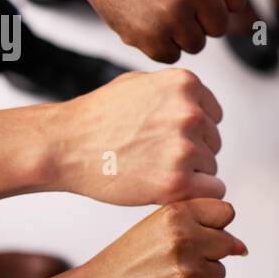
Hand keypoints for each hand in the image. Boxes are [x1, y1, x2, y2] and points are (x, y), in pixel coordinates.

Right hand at [49, 69, 224, 203]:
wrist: (65, 146)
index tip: (165, 138)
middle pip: (213, 142)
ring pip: (211, 167)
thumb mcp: (140, 83)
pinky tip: (166, 188)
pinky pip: (213, 191)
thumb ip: (176, 91)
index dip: (191, 130)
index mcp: (185, 84)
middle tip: (154, 156)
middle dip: (191, 152)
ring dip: (189, 173)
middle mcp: (189, 112)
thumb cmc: (96, 117)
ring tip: (152, 169)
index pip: (213, 115)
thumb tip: (201, 104)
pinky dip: (195, 194)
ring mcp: (185, 147)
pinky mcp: (178, 181)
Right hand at [68, 0, 244, 61]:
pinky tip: (144, 20)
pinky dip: (158, 44)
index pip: (235, 4)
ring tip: (157, 10)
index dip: (214, 0)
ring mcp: (173, 12)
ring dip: (179, 34)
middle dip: (199, 20)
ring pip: (196, 44)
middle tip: (172, 4)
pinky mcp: (149, 34)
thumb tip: (242, 9)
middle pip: (217, 28)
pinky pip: (170, 54)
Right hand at [77, 199, 245, 277]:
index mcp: (176, 214)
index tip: (197, 235)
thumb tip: (242, 247)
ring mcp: (189, 272)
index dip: (214, 225)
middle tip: (175, 261)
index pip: (225, 212)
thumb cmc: (129, 258)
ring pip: (220, 271)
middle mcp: (185, 240)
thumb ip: (199, 225)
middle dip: (208, 253)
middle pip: (226, 243)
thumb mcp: (157, 226)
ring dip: (202, 277)